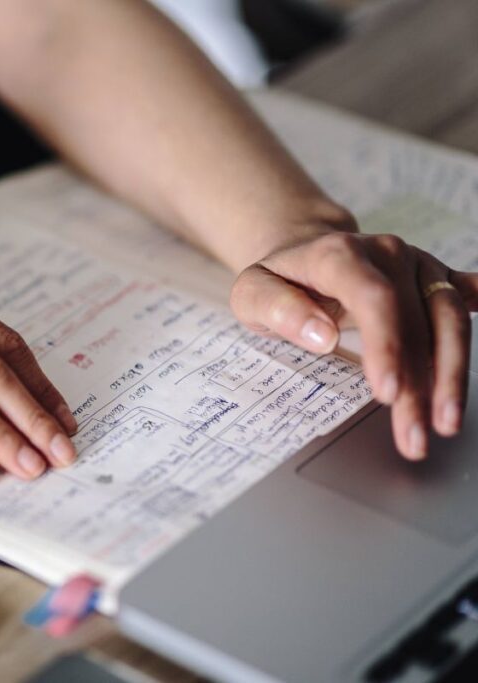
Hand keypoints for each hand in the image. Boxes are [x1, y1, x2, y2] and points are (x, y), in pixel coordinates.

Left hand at [230, 227, 477, 459]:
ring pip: (449, 320)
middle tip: (413, 435)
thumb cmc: (278, 281)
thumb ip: (276, 308)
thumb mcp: (252, 293)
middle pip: (415, 321)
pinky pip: (463, 301)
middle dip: (418, 385)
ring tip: (445, 423)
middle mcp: (387, 254)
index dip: (386, 345)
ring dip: (452, 376)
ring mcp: (417, 264)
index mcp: (339, 254)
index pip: (374, 298)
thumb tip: (320, 335)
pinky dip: (473, 328)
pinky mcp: (434, 277)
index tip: (387, 392)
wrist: (303, 251)